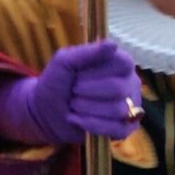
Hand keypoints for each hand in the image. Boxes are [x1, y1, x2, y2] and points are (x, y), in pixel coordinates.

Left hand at [0, 39, 141, 145]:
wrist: (45, 111)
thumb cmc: (57, 83)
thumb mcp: (63, 62)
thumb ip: (86, 52)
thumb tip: (112, 44)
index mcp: (118, 64)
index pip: (124, 62)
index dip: (97, 70)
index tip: (79, 73)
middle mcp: (129, 84)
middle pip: (119, 88)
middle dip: (87, 91)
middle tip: (73, 91)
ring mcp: (130, 107)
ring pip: (118, 110)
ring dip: (86, 108)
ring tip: (74, 105)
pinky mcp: (124, 128)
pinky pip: (118, 129)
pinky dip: (91, 124)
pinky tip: (76, 119)